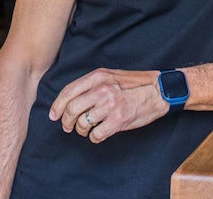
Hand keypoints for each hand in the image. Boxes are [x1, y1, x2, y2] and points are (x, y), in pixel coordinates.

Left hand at [49, 68, 167, 142]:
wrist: (159, 91)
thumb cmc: (135, 84)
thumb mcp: (110, 75)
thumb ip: (91, 84)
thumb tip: (70, 99)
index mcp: (98, 77)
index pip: (68, 92)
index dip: (57, 106)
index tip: (54, 115)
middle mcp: (102, 89)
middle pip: (71, 109)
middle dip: (66, 121)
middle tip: (68, 127)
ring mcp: (110, 105)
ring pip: (82, 124)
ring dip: (81, 130)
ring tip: (87, 130)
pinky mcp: (118, 120)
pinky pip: (96, 134)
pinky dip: (94, 137)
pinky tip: (99, 134)